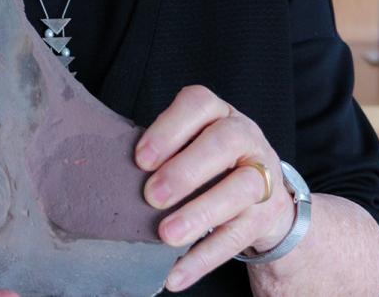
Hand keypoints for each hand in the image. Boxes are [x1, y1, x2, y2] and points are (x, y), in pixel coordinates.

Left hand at [136, 86, 295, 291]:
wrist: (263, 195)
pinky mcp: (267, 215)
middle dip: (186, 170)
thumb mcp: (189, 146)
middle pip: (224, 143)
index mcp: (218, 114)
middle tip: (152, 196)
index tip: (141, 159)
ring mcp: (263, 176)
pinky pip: (237, 236)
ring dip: (200, 213)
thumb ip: (161, 154)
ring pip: (240, 189)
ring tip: (166, 235)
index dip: (169, 129)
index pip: (199, 105)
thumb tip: (111, 177)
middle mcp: (246, 137)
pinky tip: (177, 274)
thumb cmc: (209, 165)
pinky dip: (204, 258)